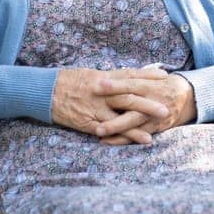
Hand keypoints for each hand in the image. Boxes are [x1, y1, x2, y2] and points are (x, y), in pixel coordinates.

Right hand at [52, 68, 170, 143]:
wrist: (44, 92)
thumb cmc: (67, 82)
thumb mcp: (89, 75)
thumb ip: (108, 78)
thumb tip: (125, 76)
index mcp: (102, 78)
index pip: (129, 75)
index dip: (147, 75)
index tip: (164, 75)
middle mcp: (102, 92)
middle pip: (130, 95)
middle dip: (150, 99)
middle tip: (168, 102)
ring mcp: (96, 108)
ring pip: (124, 112)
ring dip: (144, 117)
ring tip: (163, 120)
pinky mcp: (90, 123)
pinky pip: (113, 130)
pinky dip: (129, 135)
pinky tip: (143, 139)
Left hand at [94, 68, 196, 145]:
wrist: (189, 98)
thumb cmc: (164, 85)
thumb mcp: (153, 77)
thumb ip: (135, 77)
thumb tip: (109, 74)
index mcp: (151, 85)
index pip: (131, 83)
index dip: (115, 85)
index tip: (97, 85)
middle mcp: (153, 100)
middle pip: (131, 104)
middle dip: (113, 105)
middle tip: (94, 109)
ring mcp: (155, 116)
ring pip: (134, 122)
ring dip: (116, 128)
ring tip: (98, 131)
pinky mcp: (156, 128)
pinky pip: (138, 135)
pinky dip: (123, 139)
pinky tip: (107, 141)